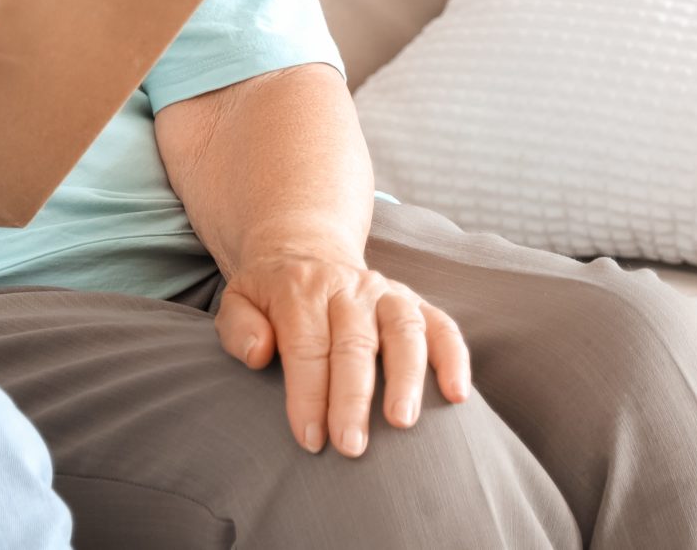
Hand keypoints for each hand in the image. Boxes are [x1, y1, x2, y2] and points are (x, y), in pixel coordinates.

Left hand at [215, 238, 470, 456]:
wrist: (305, 251)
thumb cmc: (270, 295)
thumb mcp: (238, 301)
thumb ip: (239, 328)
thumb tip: (261, 353)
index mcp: (300, 289)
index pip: (306, 345)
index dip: (308, 394)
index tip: (310, 438)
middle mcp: (348, 287)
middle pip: (354, 344)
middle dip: (352, 397)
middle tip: (351, 445)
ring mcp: (386, 294)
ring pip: (403, 332)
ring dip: (406, 378)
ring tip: (402, 422)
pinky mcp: (416, 303)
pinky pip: (442, 326)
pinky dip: (454, 359)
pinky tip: (458, 395)